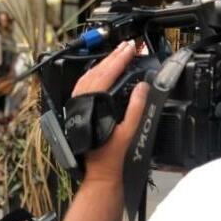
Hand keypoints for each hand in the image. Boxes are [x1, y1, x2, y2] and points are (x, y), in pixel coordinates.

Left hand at [71, 42, 148, 183]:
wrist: (99, 174)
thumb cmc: (112, 157)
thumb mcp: (129, 133)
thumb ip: (136, 108)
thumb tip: (143, 87)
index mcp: (93, 106)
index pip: (106, 75)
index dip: (120, 60)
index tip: (131, 48)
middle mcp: (81, 103)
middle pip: (97, 72)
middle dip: (113, 57)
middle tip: (128, 45)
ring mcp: (77, 106)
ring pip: (89, 76)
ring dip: (104, 63)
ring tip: (118, 53)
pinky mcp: (78, 110)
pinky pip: (84, 85)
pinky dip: (95, 73)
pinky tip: (102, 70)